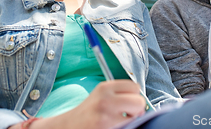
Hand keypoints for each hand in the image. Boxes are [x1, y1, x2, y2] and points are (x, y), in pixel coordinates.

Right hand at [25, 80, 145, 128]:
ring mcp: (106, 117)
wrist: (67, 127)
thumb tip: (142, 103)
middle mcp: (105, 100)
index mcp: (105, 87)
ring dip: (132, 120)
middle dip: (137, 109)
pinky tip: (114, 127)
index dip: (134, 96)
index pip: (135, 87)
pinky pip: (128, 126)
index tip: (128, 102)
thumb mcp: (101, 95)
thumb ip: (120, 93)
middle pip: (138, 101)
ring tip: (119, 121)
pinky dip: (125, 127)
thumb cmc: (89, 112)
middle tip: (127, 114)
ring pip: (136, 117)